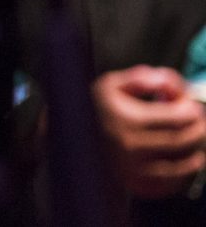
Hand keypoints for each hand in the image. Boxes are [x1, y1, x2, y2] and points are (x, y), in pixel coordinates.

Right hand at [94, 67, 205, 199]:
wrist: (69, 139)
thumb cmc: (94, 108)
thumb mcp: (112, 84)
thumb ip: (143, 78)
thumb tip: (172, 84)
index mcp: (127, 119)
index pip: (177, 116)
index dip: (191, 109)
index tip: (191, 104)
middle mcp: (132, 146)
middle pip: (183, 140)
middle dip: (198, 129)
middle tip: (198, 121)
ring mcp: (135, 169)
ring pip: (183, 165)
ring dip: (196, 151)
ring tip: (194, 140)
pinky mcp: (136, 184)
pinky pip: (172, 184)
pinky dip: (185, 173)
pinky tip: (186, 161)